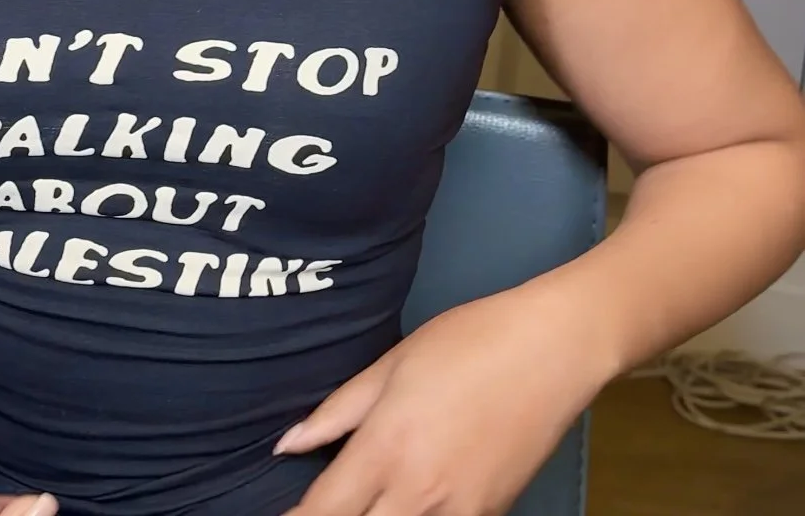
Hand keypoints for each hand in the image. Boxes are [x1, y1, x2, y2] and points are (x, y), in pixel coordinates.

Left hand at [275, 289, 608, 515]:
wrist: (551, 349)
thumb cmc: (468, 341)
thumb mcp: (392, 364)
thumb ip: (338, 410)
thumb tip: (287, 443)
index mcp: (386, 446)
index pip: (325, 509)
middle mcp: (419, 491)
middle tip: (325, 509)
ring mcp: (461, 511)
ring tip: (369, 503)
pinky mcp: (492, 515)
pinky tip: (409, 504)